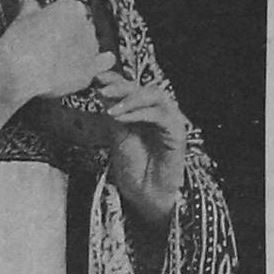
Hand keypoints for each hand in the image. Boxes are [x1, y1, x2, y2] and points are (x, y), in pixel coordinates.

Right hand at [0, 0, 115, 105]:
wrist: (22, 71)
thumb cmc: (21, 43)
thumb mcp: (22, 17)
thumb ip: (29, 6)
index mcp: (72, 8)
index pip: (72, 10)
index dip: (60, 20)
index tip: (49, 27)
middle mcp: (86, 25)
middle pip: (83, 27)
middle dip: (70, 35)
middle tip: (51, 44)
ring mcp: (91, 47)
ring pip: (91, 45)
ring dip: (81, 49)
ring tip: (60, 59)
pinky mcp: (91, 68)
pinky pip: (105, 62)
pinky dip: (101, 61)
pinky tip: (92, 63)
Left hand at [95, 69, 186, 224]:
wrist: (145, 195)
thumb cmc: (133, 167)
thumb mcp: (117, 134)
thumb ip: (113, 112)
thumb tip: (101, 89)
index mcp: (143, 110)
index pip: (131, 86)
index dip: (115, 78)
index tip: (96, 77)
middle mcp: (158, 111)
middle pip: (142, 87)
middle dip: (121, 86)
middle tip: (102, 91)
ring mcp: (169, 120)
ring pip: (155, 95)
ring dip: (131, 98)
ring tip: (112, 110)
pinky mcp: (177, 132)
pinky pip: (160, 115)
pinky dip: (140, 113)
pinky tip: (122, 119)